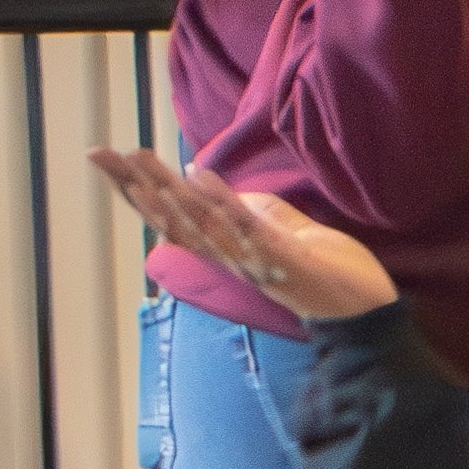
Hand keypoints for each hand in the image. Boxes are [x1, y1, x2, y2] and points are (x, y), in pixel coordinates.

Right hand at [89, 145, 395, 323]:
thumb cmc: (330, 275)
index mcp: (228, 250)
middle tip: (100, 154)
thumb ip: (259, 212)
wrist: (368, 313)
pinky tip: (201, 178)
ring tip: (139, 163)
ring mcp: (254, 260)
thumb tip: (226, 185)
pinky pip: (247, 229)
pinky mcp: (284, 261)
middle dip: (136, 185)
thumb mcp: (290, 235)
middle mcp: (231, 257)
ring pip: (201, 223)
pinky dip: (223, 201)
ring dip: (169, 192)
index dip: (137, 190)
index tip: (104, 159)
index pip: (172, 217)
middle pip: (173, 219)